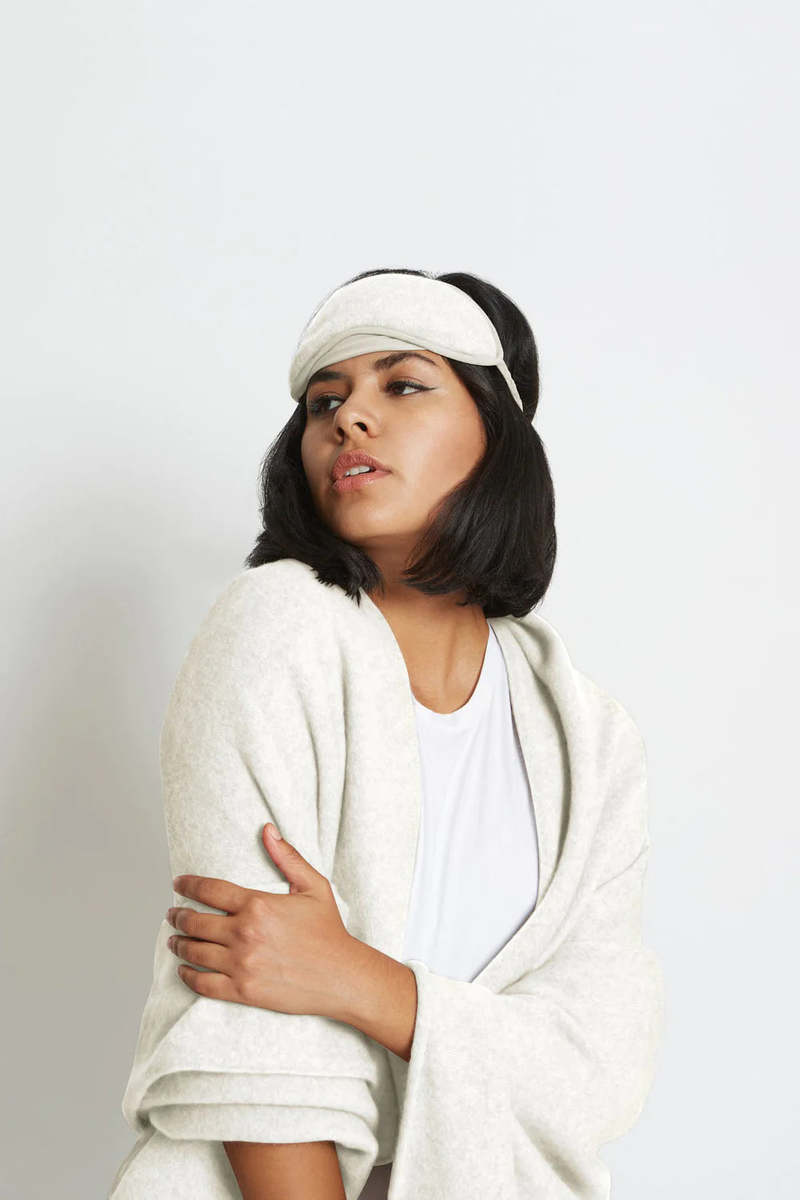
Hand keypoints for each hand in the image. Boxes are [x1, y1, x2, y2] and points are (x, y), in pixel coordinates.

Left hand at [166, 822, 356, 1018]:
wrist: (341, 976)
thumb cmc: (328, 931)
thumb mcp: (313, 886)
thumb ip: (287, 857)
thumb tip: (268, 830)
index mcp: (258, 904)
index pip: (209, 890)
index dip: (188, 884)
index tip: (178, 883)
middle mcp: (245, 933)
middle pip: (195, 921)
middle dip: (178, 915)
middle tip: (172, 913)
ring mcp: (241, 964)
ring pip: (194, 952)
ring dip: (178, 944)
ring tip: (173, 939)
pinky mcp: (242, 991)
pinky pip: (203, 983)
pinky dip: (187, 976)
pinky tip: (183, 970)